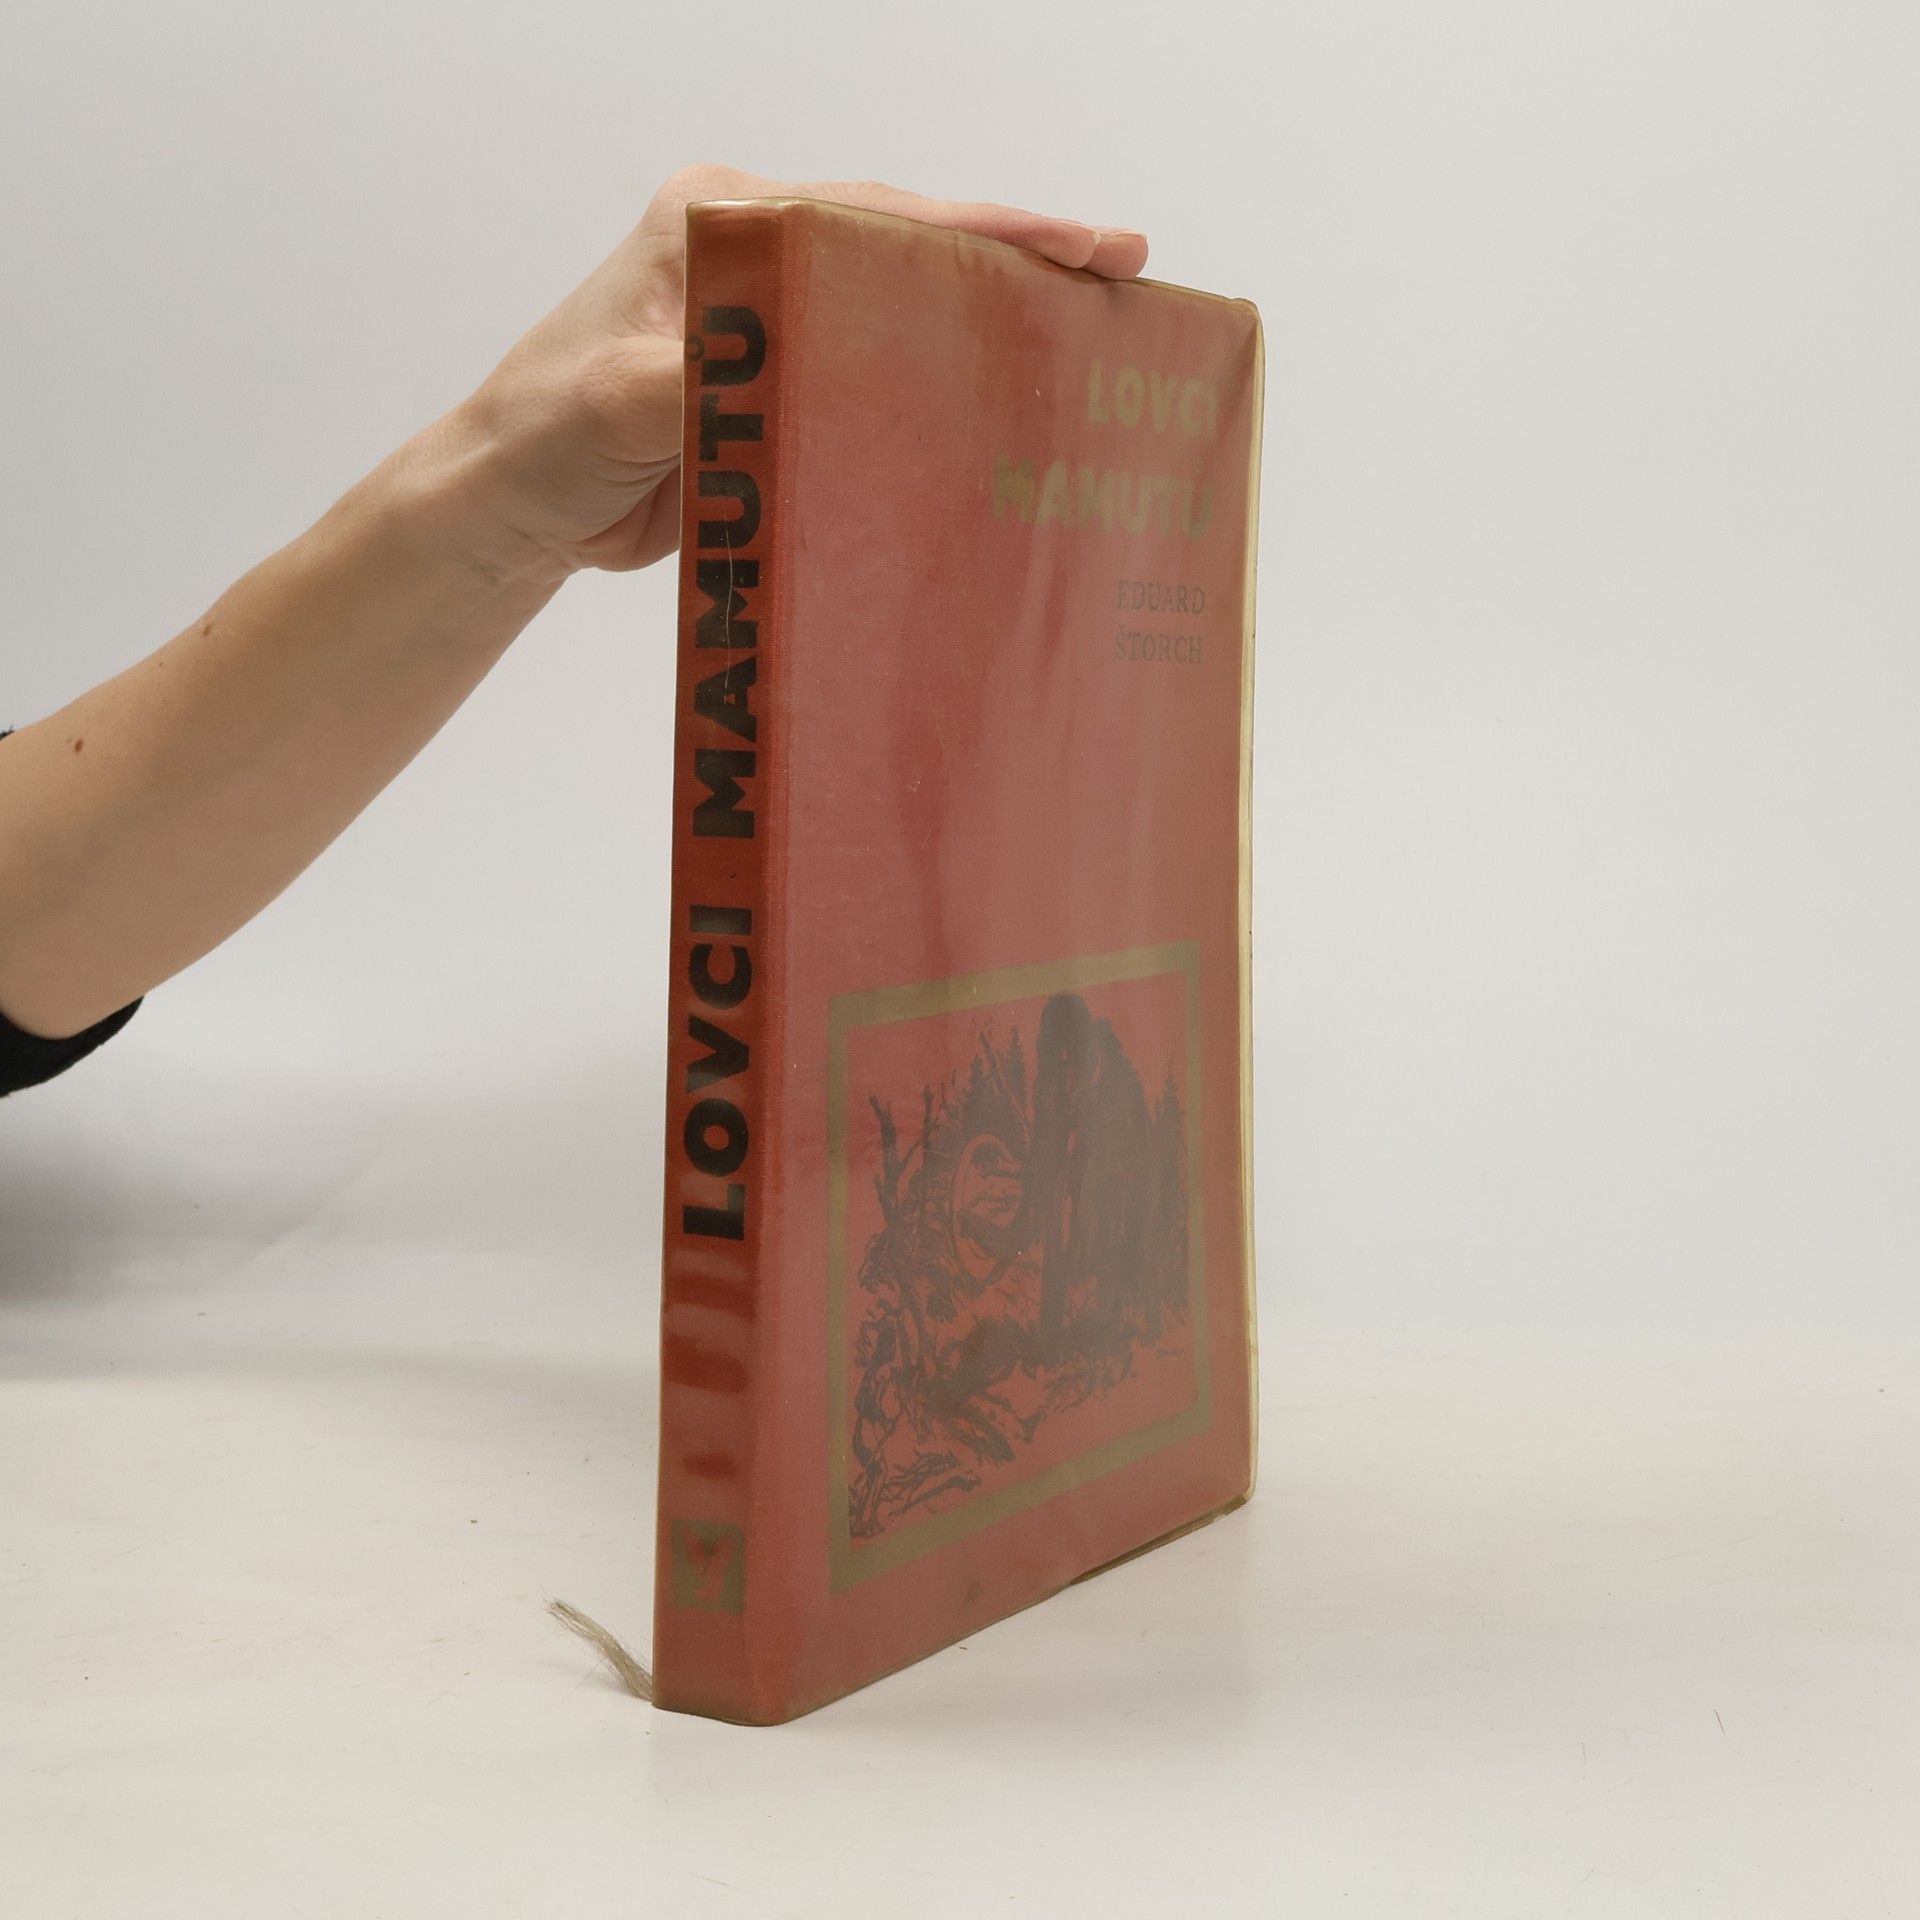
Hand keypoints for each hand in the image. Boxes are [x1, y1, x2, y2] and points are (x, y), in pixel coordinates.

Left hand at [420, 165, 1149, 581]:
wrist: (510, 509)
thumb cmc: (538, 441)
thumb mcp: (607, 405)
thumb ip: (691, 381)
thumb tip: (777, 373)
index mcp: (718, 226)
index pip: (873, 216)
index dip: (984, 230)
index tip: (1082, 245)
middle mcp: (754, 257)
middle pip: (907, 247)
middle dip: (1016, 261)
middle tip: (1124, 277)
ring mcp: (771, 321)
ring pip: (902, 308)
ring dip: (989, 324)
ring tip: (1093, 341)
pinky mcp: (779, 388)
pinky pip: (877, 379)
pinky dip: (940, 390)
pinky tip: (1001, 412)